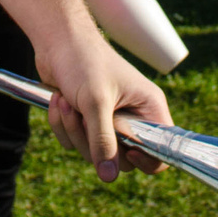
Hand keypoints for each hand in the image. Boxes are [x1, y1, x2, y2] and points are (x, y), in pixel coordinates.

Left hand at [35, 31, 170, 180]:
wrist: (56, 40)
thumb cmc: (84, 61)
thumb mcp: (96, 102)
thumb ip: (103, 141)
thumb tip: (109, 176)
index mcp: (148, 108)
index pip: (161, 150)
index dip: (146, 159)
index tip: (125, 152)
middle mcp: (132, 116)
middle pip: (121, 158)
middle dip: (94, 142)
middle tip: (83, 117)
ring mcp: (108, 120)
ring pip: (94, 152)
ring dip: (73, 130)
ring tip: (66, 102)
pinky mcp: (86, 120)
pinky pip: (75, 142)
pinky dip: (62, 125)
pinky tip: (57, 101)